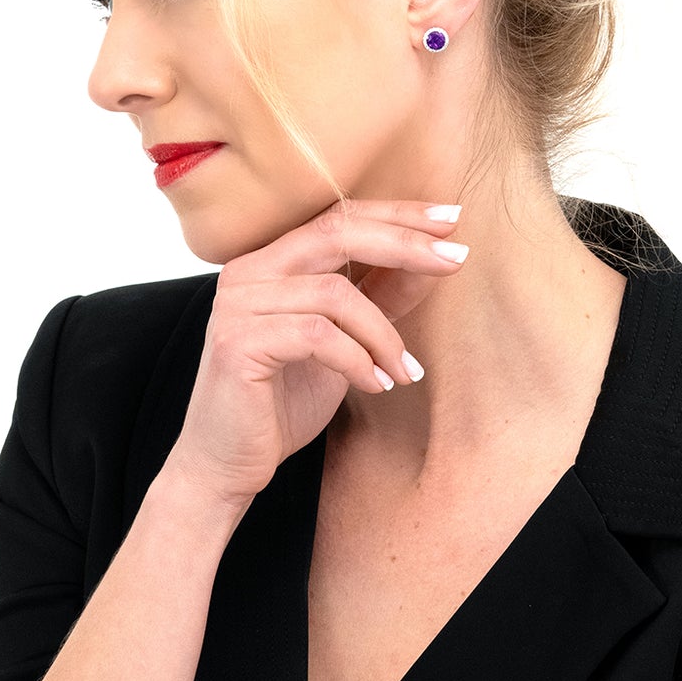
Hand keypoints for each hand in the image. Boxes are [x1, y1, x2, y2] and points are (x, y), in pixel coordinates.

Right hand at [165, 198, 469, 507]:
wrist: (227, 465)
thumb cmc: (282, 402)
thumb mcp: (346, 344)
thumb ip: (378, 299)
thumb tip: (432, 261)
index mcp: (270, 261)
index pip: (339, 218)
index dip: (396, 214)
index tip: (450, 218)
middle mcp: (247, 271)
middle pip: (336, 233)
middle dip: (403, 243)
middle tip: (454, 259)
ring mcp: (237, 304)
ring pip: (335, 293)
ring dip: (384, 333)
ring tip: (406, 371)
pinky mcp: (238, 342)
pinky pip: (318, 335)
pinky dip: (358, 359)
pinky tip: (376, 385)